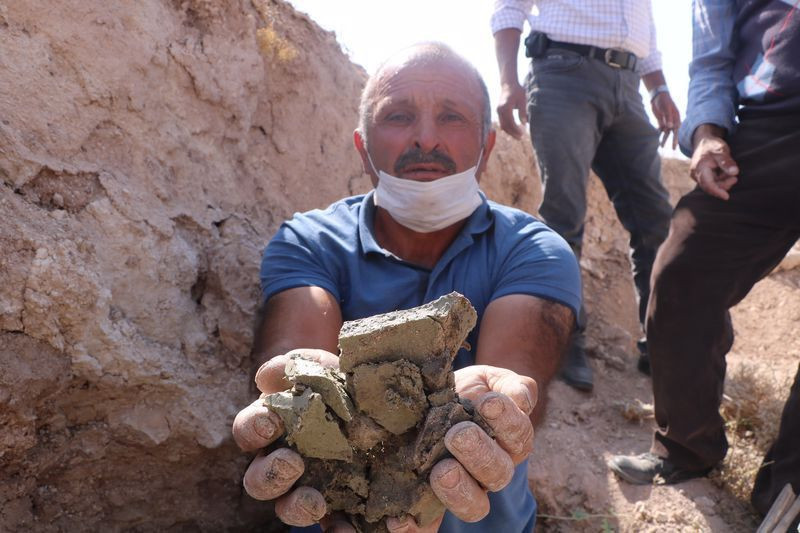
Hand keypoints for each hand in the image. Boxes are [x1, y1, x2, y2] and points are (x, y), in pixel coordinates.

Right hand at [232, 349, 339, 526]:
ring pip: (287, 508)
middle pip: (257, 480)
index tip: (270, 422)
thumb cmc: (344, 381)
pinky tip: (348, 529)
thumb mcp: (327, 367)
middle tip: (293, 462)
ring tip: (316, 502)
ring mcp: (310, 487)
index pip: (248, 430)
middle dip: (269, 474)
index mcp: (274, 425)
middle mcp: (284, 461)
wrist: (385, 402)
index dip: (253, 428)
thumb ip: (301, 365)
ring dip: (295, 507)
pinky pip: (333, 527)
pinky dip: (338, 531)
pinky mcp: (341, 507)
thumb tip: (268, 376)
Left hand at [428, 365, 535, 522]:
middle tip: (458, 435)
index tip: (487, 402)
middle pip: (498, 473)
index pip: (518, 434)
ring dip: (458, 492)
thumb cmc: (468, 390)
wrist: (433, 401)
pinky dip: (414, 528)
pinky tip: (397, 518)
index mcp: (509, 440)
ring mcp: (464, 489)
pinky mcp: (432, 505)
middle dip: (479, 455)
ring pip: (474, 505)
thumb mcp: (489, 379)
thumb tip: (522, 398)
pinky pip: (429, 526)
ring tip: (441, 471)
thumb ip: (510, 385)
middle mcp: (491, 470)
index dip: (506, 421)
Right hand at [496, 82, 528, 139]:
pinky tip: (514, 130)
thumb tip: (524, 123)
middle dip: (513, 133)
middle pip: (505, 126)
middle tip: (520, 138)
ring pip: (502, 125)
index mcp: (505, 107)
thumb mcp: (522, 99)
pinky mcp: (499, 112)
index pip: (510, 122)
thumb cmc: (517, 91)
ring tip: (518, 136)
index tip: (523, 133)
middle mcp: (500, 110)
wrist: (508, 84)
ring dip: (510, 132)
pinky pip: (502, 122)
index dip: (516, 129)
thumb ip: (523, 111)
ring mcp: (498, 111)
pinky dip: (507, 128)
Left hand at [650, 91, 680, 149]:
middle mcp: (672, 121)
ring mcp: (666, 122)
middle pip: (673, 133)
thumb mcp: (666, 109)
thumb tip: (670, 127)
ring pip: (666, 132)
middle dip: (673, 141)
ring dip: (664, 139)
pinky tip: (656, 138)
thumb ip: (668, 118)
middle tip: (673, 149)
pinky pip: (660, 129)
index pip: (677, 130)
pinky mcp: (660, 121)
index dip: (676, 138)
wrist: (657, 97)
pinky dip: (658, 133)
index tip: (675, 145)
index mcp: (676, 118)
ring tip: (661, 146)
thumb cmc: (664, 101)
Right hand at [689, 130, 738, 199]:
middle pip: (710, 187)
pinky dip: (719, 179)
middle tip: (735, 178)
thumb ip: (727, 162)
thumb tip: (735, 172)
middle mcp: (695, 174)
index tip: (726, 197)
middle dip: (723, 185)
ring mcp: (697, 175)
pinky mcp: (701, 176)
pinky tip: (724, 173)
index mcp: (699, 168)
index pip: (708, 184)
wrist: (703, 140)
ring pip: (711, 185)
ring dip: (722, 182)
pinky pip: (711, 182)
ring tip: (730, 172)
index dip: (717, 191)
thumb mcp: (721, 150)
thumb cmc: (712, 144)